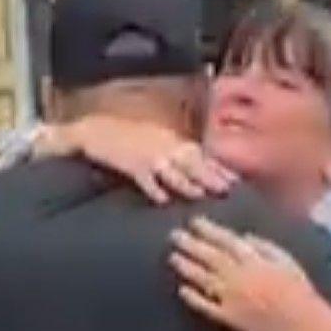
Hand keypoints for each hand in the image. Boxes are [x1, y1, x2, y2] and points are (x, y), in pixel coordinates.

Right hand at [56, 115, 235, 203]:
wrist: (95, 130)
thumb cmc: (127, 137)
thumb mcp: (156, 139)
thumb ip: (175, 153)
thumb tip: (196, 169)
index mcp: (172, 141)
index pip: (201, 156)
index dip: (219, 168)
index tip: (235, 181)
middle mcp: (164, 147)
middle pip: (193, 164)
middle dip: (210, 176)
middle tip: (226, 190)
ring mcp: (147, 156)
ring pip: (172, 171)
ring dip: (187, 183)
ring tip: (200, 195)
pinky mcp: (131, 165)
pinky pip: (145, 179)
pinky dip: (154, 189)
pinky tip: (163, 200)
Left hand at [169, 217, 329, 330]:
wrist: (306, 328)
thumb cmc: (301, 292)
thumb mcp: (288, 262)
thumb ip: (265, 247)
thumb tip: (242, 237)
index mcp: (256, 262)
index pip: (226, 241)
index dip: (208, 230)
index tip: (194, 222)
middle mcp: (241, 278)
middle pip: (210, 257)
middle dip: (190, 244)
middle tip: (174, 235)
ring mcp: (234, 300)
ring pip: (204, 280)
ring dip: (187, 267)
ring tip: (173, 257)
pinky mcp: (231, 319)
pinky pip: (207, 307)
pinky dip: (193, 298)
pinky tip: (182, 289)